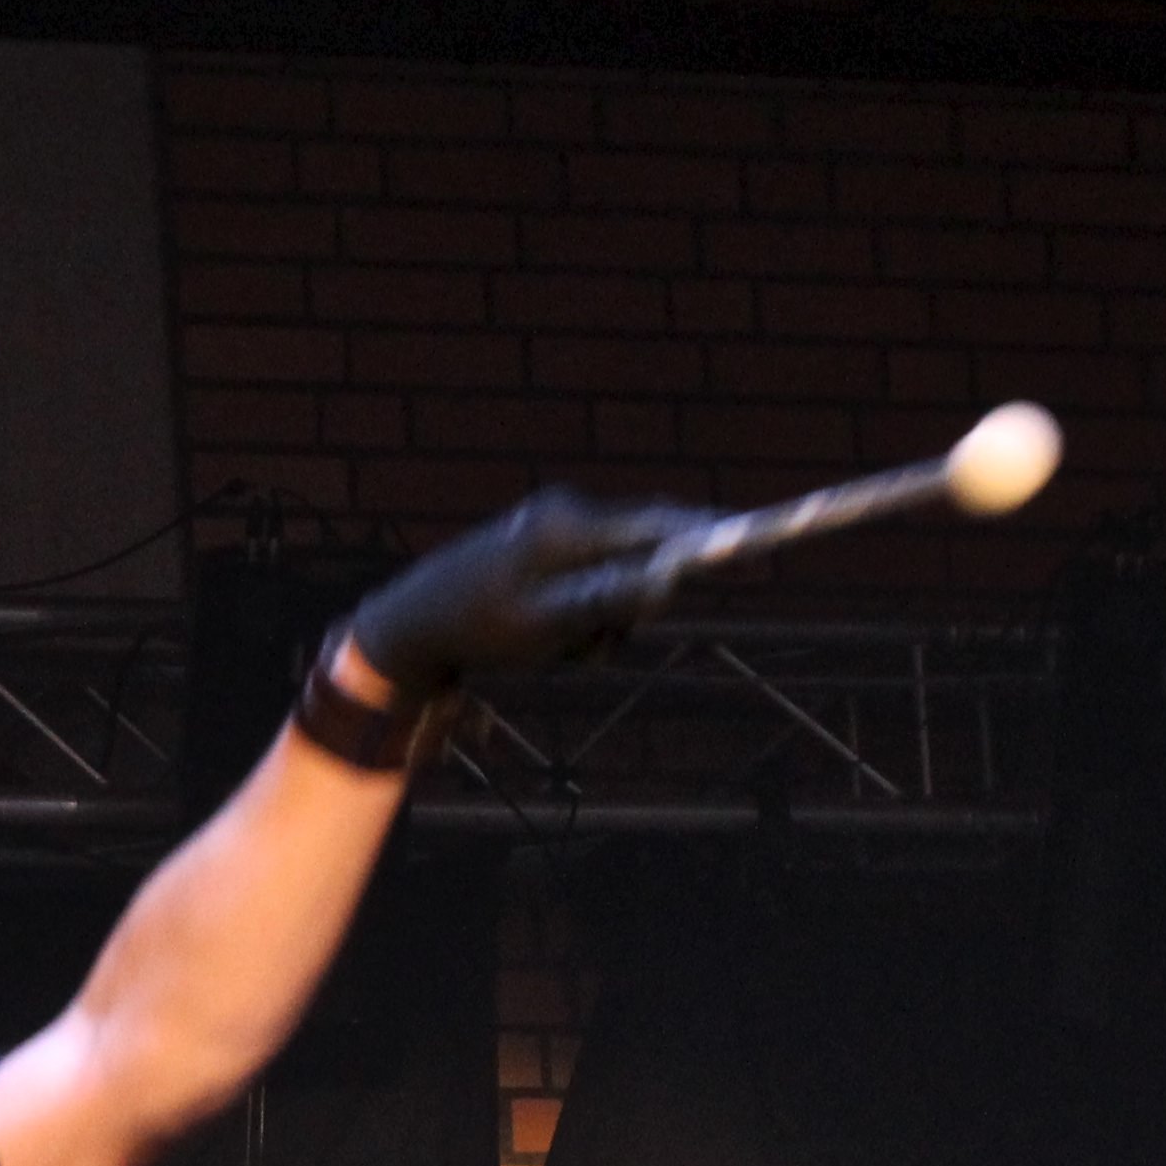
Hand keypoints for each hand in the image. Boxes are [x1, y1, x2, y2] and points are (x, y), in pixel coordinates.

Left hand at [345, 491, 695, 700]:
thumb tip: (666, 582)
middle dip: (631, 605)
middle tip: (589, 647)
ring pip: (615, 576)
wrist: (414, 624)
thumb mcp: (546, 626)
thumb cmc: (476, 628)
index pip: (657, 524)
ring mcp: (554, 528)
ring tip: (555, 649)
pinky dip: (582, 615)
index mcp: (569, 527)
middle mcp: (566, 515)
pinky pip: (588, 580)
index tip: (752, 542)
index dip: (707, 535)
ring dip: (602, 621)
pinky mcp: (544, 546)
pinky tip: (545, 639)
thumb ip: (606, 602)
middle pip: (641, 553)